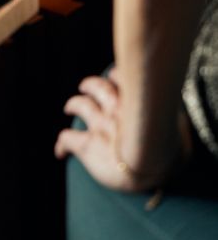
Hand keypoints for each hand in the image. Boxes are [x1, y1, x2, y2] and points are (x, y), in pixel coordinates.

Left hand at [55, 71, 180, 191]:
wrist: (147, 164)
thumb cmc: (167, 147)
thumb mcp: (175, 124)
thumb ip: (172, 117)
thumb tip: (180, 118)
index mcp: (134, 100)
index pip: (121, 77)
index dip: (116, 76)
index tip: (114, 76)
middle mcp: (114, 107)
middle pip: (97, 86)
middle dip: (90, 84)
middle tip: (85, 87)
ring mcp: (99, 125)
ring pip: (80, 105)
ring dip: (73, 104)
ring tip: (70, 107)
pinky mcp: (86, 145)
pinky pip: (67, 140)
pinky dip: (61, 145)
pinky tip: (59, 152)